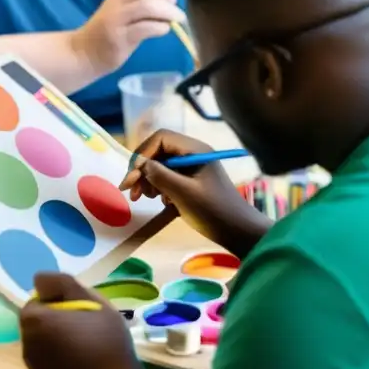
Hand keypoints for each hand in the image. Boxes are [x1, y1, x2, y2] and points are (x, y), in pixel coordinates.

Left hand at [20, 273, 154, 368]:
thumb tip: (38, 277)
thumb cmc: (104, 337)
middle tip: (82, 317)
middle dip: (54, 313)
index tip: (78, 304)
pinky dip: (54, 346)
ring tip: (81, 334)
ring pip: (39, 333)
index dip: (57, 297)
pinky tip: (76, 350)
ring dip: (54, 329)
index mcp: (37, 321)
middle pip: (36, 316)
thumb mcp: (92, 301)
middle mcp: (27, 340)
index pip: (37, 298)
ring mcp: (31, 360)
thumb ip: (63, 284)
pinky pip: (42, 350)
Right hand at [72, 0, 187, 76]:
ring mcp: (116, 22)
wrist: (83, 54)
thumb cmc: (107, 34)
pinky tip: (164, 30)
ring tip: (177, 20)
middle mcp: (116, 6)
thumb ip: (139, 6)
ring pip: (146, 8)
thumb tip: (168, 3)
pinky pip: (145, 29)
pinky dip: (160, 27)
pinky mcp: (120, 40)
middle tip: (176, 10)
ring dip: (167, 12)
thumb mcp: (120, 13)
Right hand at [119, 129, 271, 258]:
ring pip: (162, 166)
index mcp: (195, 150)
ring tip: (148, 199)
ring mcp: (193, 168)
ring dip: (150, 180)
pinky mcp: (192, 181)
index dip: (142, 155)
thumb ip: (161, 176)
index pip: (161, 138)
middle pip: (159, 152)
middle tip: (133, 194)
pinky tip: (164, 203)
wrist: (238, 230)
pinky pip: (169, 178)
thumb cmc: (213, 211)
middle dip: (143, 170)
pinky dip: (161, 188)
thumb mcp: (184, 193)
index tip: (131, 179)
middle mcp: (193, 154)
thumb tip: (141, 165)